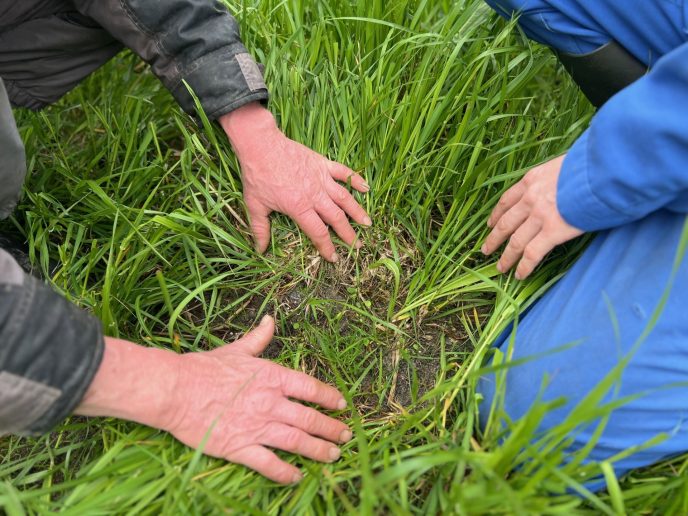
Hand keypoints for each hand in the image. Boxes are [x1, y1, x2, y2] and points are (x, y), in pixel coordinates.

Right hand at [76, 316, 351, 483]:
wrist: (175, 390)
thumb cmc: (204, 368)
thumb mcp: (236, 350)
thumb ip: (258, 339)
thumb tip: (270, 320)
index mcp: (272, 377)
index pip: (310, 388)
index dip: (329, 397)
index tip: (342, 405)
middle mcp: (270, 403)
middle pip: (310, 418)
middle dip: (331, 428)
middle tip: (346, 436)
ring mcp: (257, 426)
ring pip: (297, 442)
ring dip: (319, 450)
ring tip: (333, 455)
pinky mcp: (240, 448)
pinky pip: (269, 464)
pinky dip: (286, 472)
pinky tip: (298, 477)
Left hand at [220, 103, 371, 261]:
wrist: (261, 146)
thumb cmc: (257, 176)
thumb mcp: (255, 205)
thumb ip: (260, 229)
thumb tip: (259, 249)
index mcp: (300, 207)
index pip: (318, 232)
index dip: (327, 247)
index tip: (334, 257)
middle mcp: (315, 195)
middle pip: (336, 218)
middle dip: (348, 234)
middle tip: (358, 246)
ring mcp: (321, 178)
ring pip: (344, 198)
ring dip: (357, 211)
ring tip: (368, 223)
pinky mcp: (322, 164)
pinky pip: (343, 172)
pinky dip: (355, 179)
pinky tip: (366, 188)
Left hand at [481, 155, 583, 278]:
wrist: (602, 169)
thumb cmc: (590, 165)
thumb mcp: (564, 164)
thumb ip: (555, 177)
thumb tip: (561, 185)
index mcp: (531, 179)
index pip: (507, 200)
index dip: (496, 215)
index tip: (490, 225)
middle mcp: (530, 199)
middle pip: (506, 223)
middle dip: (494, 238)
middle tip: (486, 250)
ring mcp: (539, 216)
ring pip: (515, 241)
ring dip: (506, 257)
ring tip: (500, 268)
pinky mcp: (552, 231)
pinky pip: (532, 253)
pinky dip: (524, 266)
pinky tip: (519, 275)